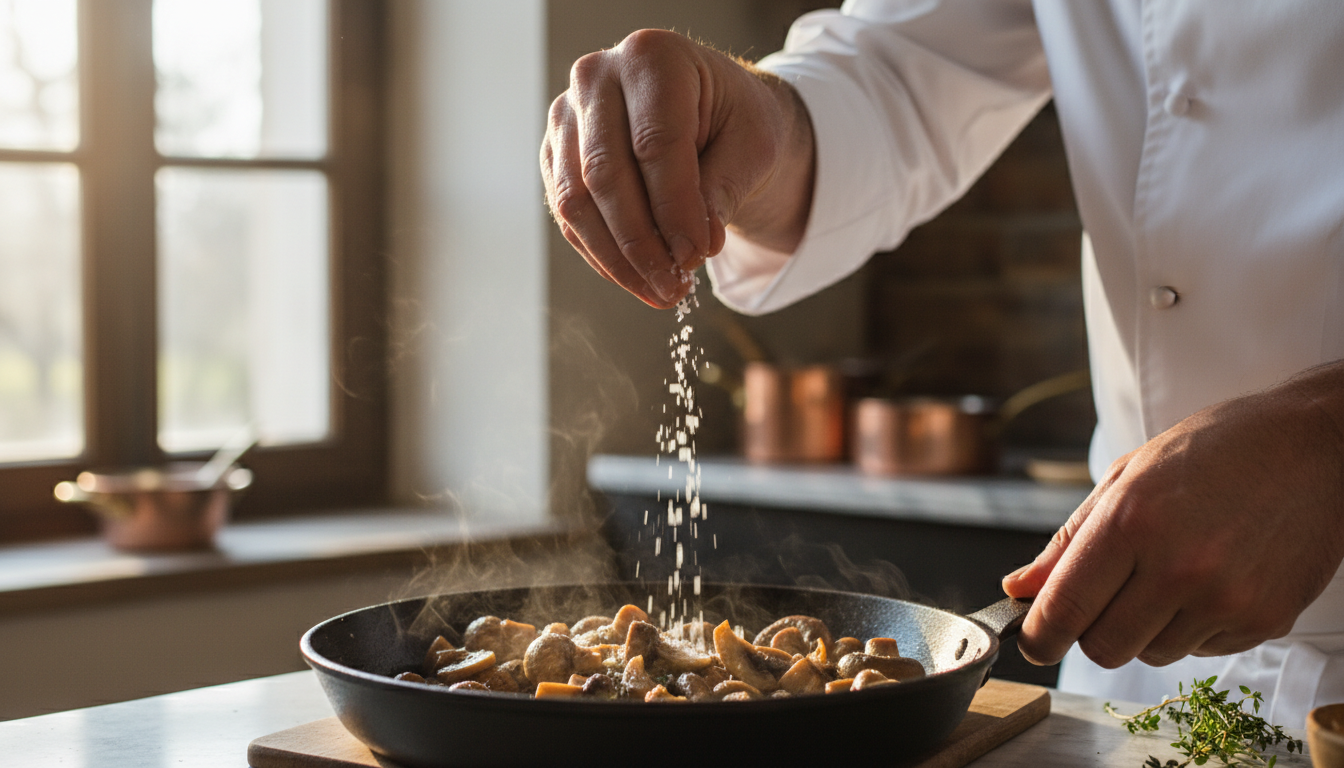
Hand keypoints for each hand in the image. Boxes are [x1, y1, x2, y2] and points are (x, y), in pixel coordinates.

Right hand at [541, 29, 813, 307]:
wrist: (709, 108)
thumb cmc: (734, 119)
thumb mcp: (752, 146)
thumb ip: (721, 190)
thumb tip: (693, 248)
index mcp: (652, 57)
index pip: (655, 144)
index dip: (674, 209)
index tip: (696, 257)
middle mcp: (597, 76)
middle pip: (605, 175)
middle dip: (641, 244)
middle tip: (674, 288)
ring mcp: (567, 114)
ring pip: (576, 201)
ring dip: (617, 259)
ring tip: (658, 293)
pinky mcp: (555, 152)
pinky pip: (567, 214)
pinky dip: (601, 254)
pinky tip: (635, 279)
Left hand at [1002, 362, 1343, 667]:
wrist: (1315, 446)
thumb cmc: (1217, 450)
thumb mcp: (1128, 477)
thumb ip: (1069, 541)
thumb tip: (1020, 587)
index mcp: (1132, 522)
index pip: (1064, 608)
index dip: (1038, 636)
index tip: (1033, 641)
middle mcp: (1178, 567)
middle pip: (1103, 648)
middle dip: (1090, 632)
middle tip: (1103, 600)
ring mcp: (1225, 599)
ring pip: (1151, 654)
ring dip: (1145, 628)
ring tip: (1169, 573)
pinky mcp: (1263, 619)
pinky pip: (1201, 650)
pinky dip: (1192, 626)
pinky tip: (1208, 580)